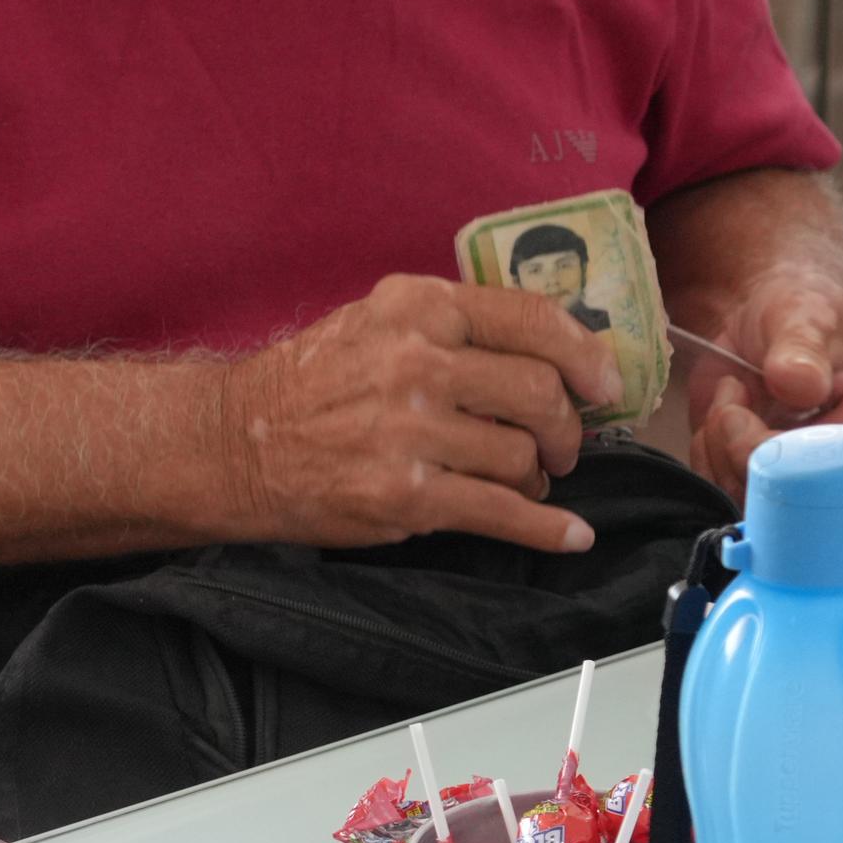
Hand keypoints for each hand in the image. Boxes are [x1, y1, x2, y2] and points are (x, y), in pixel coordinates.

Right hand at [213, 275, 615, 551]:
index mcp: (419, 308)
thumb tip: (555, 352)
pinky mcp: (403, 496)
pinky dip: (546, 529)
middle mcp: (416, 362)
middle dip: (565, 426)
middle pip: (540, 392)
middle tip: (560, 445)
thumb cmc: (316, 381)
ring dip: (536, 476)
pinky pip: (500, 512)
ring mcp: (409, 431)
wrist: (237, 443)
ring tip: (520, 478)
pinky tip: (569, 535)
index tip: (605, 382)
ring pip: (521, 455)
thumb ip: (459, 326)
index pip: (532, 318)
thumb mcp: (380, 320)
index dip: (585, 353)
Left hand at [677, 259, 842, 484]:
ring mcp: (801, 479)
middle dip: (745, 450)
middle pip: (794, 498)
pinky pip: (722, 488)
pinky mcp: (759, 480)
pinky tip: (724, 412)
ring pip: (751, 499)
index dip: (798, 463)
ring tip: (732, 393)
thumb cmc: (804, 313)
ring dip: (720, 445)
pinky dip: (707, 451)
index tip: (762, 423)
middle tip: (735, 397)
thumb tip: (802, 384)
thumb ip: (803, 347)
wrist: (765, 319)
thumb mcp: (806, 315)